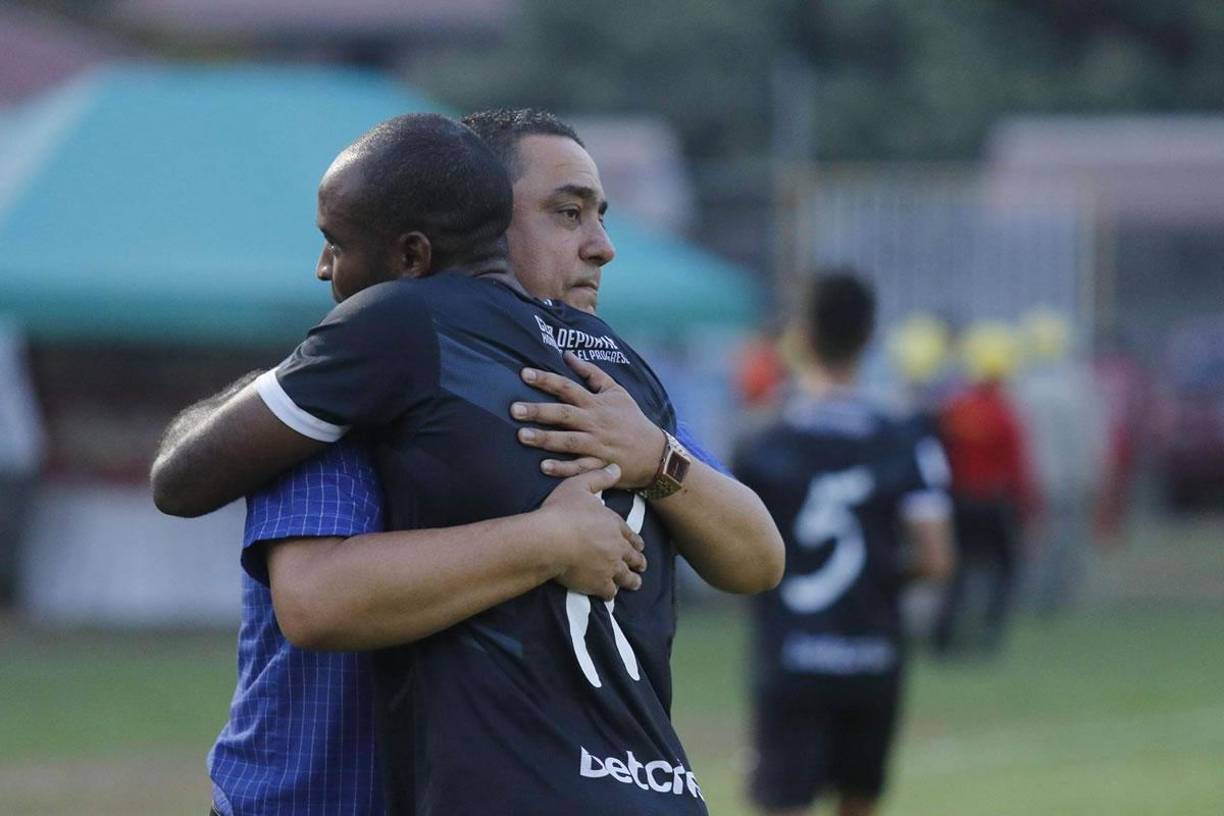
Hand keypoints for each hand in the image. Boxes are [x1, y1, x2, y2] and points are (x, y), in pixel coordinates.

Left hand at [512, 352, 665, 488]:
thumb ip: (591, 373)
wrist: (655, 452)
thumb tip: (568, 355)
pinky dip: (562, 468)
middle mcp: (594, 422)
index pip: (568, 387)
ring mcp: (597, 445)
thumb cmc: (631, 419)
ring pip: (568, 441)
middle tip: (514, 409)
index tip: (524, 374)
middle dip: (539, 411)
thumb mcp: (616, 390)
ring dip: (545, 439)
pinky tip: (543, 466)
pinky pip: (579, 467)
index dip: (546, 380)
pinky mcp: (599, 465)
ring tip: (521, 436)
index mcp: (596, 403)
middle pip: (564, 414)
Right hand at [538, 464, 646, 599]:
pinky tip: (609, 595)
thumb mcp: (579, 485)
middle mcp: (616, 547)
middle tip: (641, 566)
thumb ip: (599, 477)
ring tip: (634, 583)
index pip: (630, 535)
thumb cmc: (562, 510)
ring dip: (631, 580)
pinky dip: (610, 593)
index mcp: (613, 524)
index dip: (635, 541)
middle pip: (633, 557)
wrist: (550, 539)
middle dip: (638, 562)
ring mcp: (609, 567)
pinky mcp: (598, 583)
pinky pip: (609, 592)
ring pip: (626, 577)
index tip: (640, 546)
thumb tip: (616, 467)